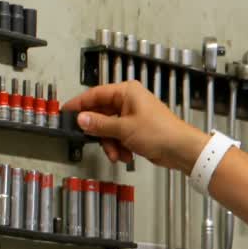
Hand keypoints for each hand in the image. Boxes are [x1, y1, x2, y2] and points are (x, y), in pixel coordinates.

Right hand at [64, 81, 209, 172]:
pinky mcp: (138, 130)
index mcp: (126, 92)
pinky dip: (120, 147)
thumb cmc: (159, 133)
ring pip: (109, 128)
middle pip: (101, 114)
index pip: (95, 94)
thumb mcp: (124, 128)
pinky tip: (126, 156)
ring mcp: (134, 116)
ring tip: (117, 154)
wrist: (182, 150)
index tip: (65, 113)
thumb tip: (81, 119)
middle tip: (95, 142)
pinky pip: (120, 137)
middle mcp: (129, 101)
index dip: (79, 105)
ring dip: (110, 144)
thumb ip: (100, 124)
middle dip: (100, 132)